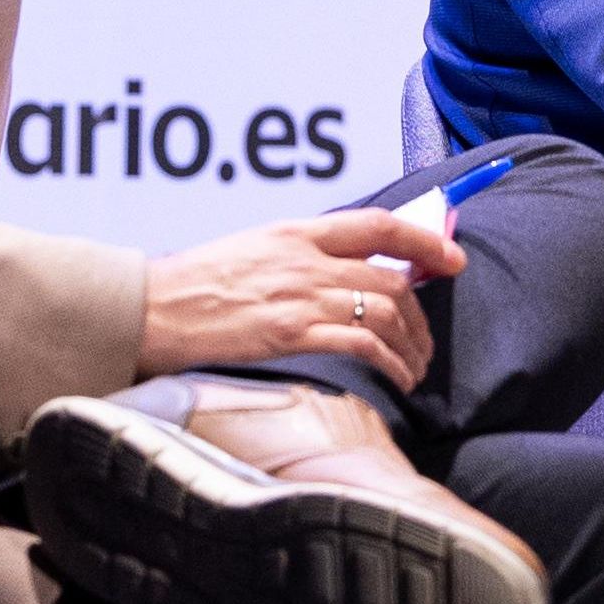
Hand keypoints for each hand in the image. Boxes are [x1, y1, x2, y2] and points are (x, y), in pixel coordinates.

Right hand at [137, 210, 467, 387]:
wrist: (152, 309)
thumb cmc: (194, 284)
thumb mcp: (252, 249)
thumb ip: (299, 255)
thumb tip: (342, 273)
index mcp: (296, 231)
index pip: (378, 224)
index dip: (425, 239)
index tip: (451, 258)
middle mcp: (306, 259)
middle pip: (392, 278)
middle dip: (423, 312)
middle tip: (428, 339)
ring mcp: (301, 296)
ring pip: (386, 313)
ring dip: (412, 344)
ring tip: (414, 368)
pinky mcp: (292, 333)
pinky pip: (364, 345)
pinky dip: (392, 363)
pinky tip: (398, 378)